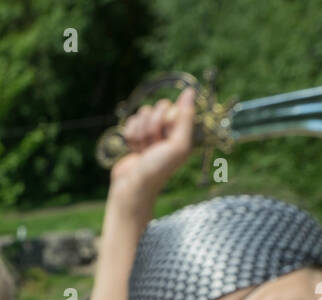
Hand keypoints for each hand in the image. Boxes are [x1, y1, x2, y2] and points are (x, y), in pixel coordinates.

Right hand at [108, 87, 195, 213]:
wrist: (133, 187)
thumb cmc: (158, 169)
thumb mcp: (178, 145)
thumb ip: (186, 118)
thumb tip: (190, 91)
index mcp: (181, 130)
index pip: (171, 107)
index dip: (164, 120)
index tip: (164, 137)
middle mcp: (167, 129)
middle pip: (156, 108)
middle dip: (151, 127)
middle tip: (153, 146)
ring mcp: (150, 132)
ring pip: (142, 114)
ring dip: (140, 134)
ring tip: (143, 151)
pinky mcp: (135, 136)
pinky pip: (131, 122)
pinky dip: (130, 136)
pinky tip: (134, 150)